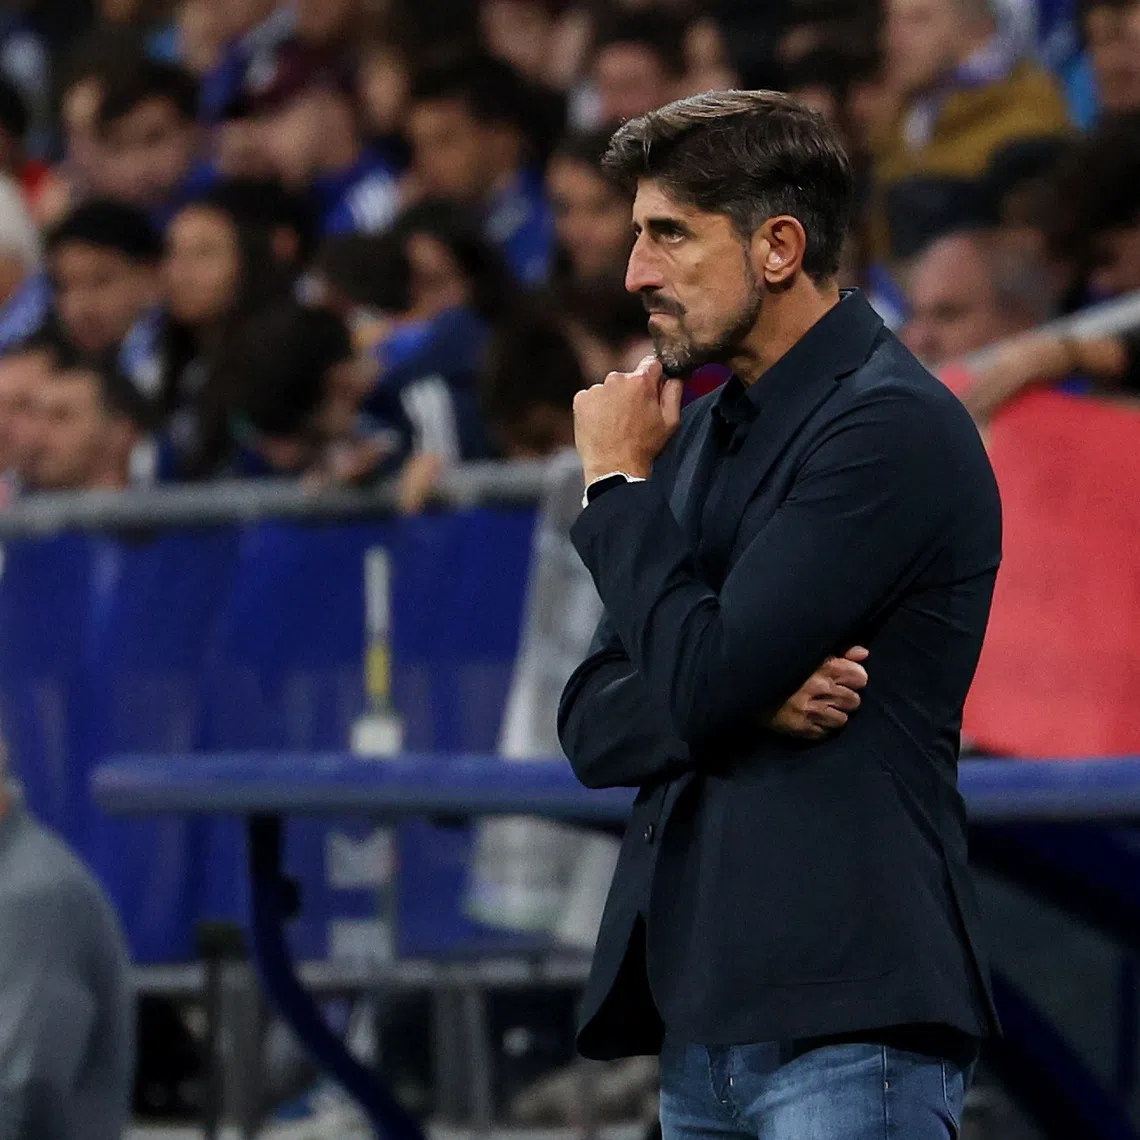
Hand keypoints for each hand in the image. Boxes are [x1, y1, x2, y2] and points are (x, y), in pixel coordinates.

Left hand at [572, 355, 683, 483]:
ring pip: (608, 389)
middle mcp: (616, 379)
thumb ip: (674, 392)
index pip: (650, 364)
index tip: (651, 393)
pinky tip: (602, 426)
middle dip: (631, 392)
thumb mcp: (670, 421)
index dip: (653, 378)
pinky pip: (591, 398)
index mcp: (640, 381)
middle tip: (633, 417)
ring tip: (615, 425)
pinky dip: (596, 409)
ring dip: (612, 401)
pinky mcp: (581, 400)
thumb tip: (674, 375)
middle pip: (627, 378)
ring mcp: (596, 389)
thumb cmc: (644, 447)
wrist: (613, 467)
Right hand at [765, 646, 869, 740]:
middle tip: (832, 696)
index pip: (860, 678)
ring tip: (823, 708)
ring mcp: (811, 710)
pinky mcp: (802, 728)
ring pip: (842, 719)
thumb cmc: (785, 668)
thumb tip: (863, 654)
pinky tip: (814, 718)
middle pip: (854, 701)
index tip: (845, 679)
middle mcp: (821, 688)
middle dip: (846, 698)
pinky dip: (823, 727)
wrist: (752, 685)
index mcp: (825, 667)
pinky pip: (826, 733)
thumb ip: (841, 653)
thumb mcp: (813, 654)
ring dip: (835, 715)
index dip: (854, 679)